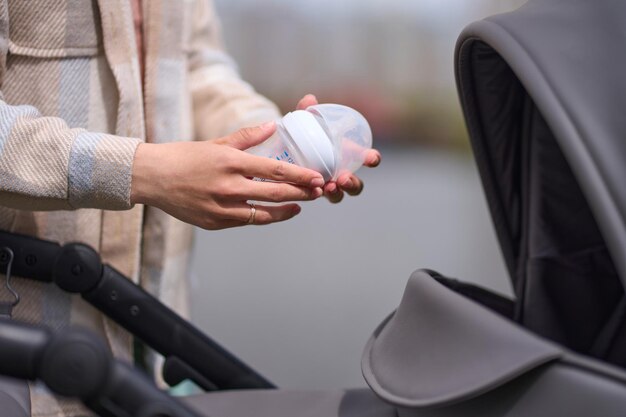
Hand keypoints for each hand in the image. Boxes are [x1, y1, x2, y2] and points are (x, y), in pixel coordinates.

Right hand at [130, 122, 324, 229]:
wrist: (151, 178)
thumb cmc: (184, 156)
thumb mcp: (216, 142)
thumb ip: (247, 137)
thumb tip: (273, 125)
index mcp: (231, 162)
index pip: (275, 170)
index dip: (299, 176)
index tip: (317, 178)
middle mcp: (228, 187)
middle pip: (275, 194)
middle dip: (300, 194)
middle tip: (317, 192)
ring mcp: (221, 208)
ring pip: (263, 214)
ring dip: (285, 211)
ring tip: (298, 207)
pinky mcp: (214, 223)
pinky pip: (245, 221)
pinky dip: (261, 217)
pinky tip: (271, 212)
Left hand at [296, 94, 380, 202]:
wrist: (282, 149)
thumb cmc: (302, 134)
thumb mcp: (304, 122)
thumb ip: (307, 112)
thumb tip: (310, 99)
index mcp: (347, 154)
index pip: (366, 158)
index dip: (372, 158)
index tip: (371, 158)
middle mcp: (341, 172)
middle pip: (356, 185)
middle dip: (353, 183)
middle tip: (344, 178)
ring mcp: (328, 185)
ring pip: (339, 195)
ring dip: (337, 193)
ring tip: (329, 187)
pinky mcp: (314, 192)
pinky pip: (320, 197)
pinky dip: (318, 194)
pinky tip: (313, 190)